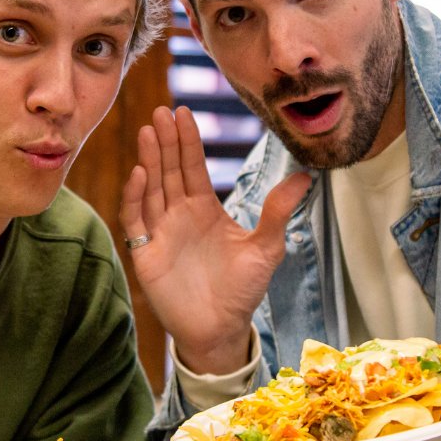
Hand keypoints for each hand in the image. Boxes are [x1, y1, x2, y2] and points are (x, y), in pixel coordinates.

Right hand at [120, 106, 310, 373]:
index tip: (183, 112)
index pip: (193, 166)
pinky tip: (140, 174)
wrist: (219, 330)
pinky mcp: (146, 251)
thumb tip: (305, 177)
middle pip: (169, 169)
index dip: (188, 140)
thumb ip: (277, 211)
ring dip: (149, 159)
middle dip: (165, 140)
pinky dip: (135, 196)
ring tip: (149, 131)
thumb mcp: (265, 248)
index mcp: (205, 208)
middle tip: (161, 110)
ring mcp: (160, 230)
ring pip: (151, 187)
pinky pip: (136, 218)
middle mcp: (179, 213)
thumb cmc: (241, 290)